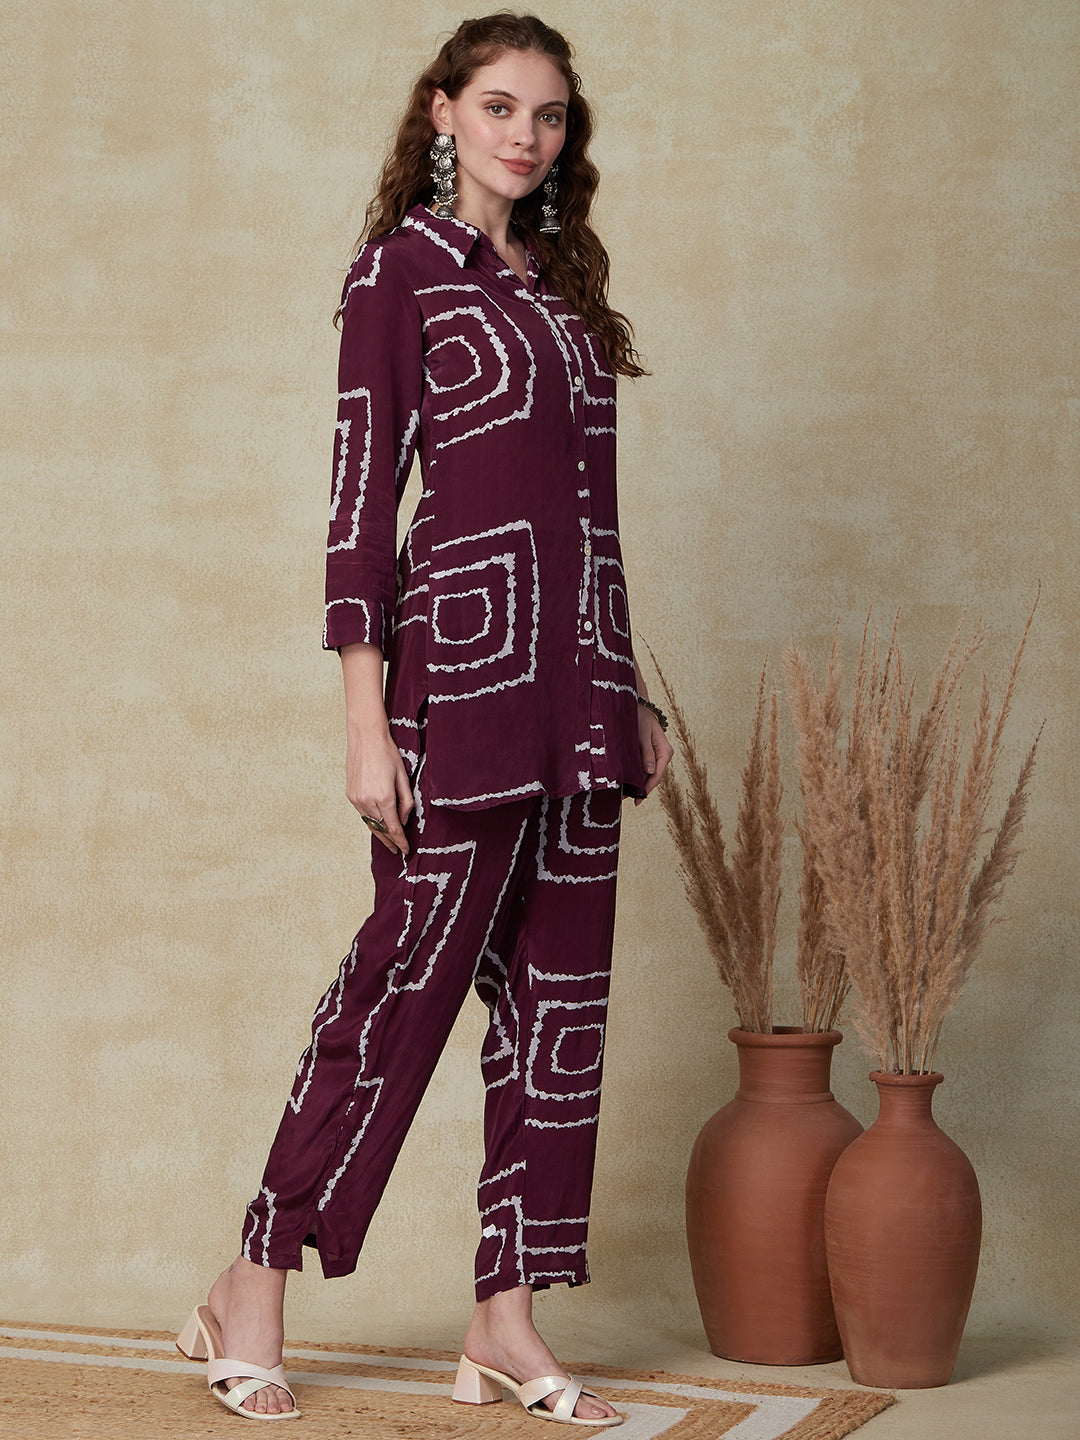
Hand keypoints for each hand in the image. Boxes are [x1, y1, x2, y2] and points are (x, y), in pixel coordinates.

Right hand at [345, 725, 414, 854]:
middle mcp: (368, 800)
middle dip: (390, 841)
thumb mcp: (403, 777)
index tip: (405, 850)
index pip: (394, 828)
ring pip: (370, 823)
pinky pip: (362, 813)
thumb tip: (403, 819)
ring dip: (379, 832)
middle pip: (380, 829)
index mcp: (384, 797)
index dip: (401, 841)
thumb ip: (406, 801)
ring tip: (388, 840)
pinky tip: (377, 823)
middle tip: (397, 849)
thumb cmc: (387, 753)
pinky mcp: (350, 794)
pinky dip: (370, 820)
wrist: (365, 737)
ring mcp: (356, 798)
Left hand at [635, 703, 673, 804]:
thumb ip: (646, 752)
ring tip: (623, 794)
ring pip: (647, 774)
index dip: (647, 789)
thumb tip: (649, 771)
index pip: (656, 775)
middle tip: (625, 800)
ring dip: (637, 783)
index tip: (637, 800)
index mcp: (665, 752)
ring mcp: (656, 756)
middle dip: (640, 789)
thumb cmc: (640, 718)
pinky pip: (642, 768)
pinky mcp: (648, 754)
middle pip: (652, 777)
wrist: (637, 706)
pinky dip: (635, 775)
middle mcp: (663, 756)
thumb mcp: (642, 734)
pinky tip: (625, 781)